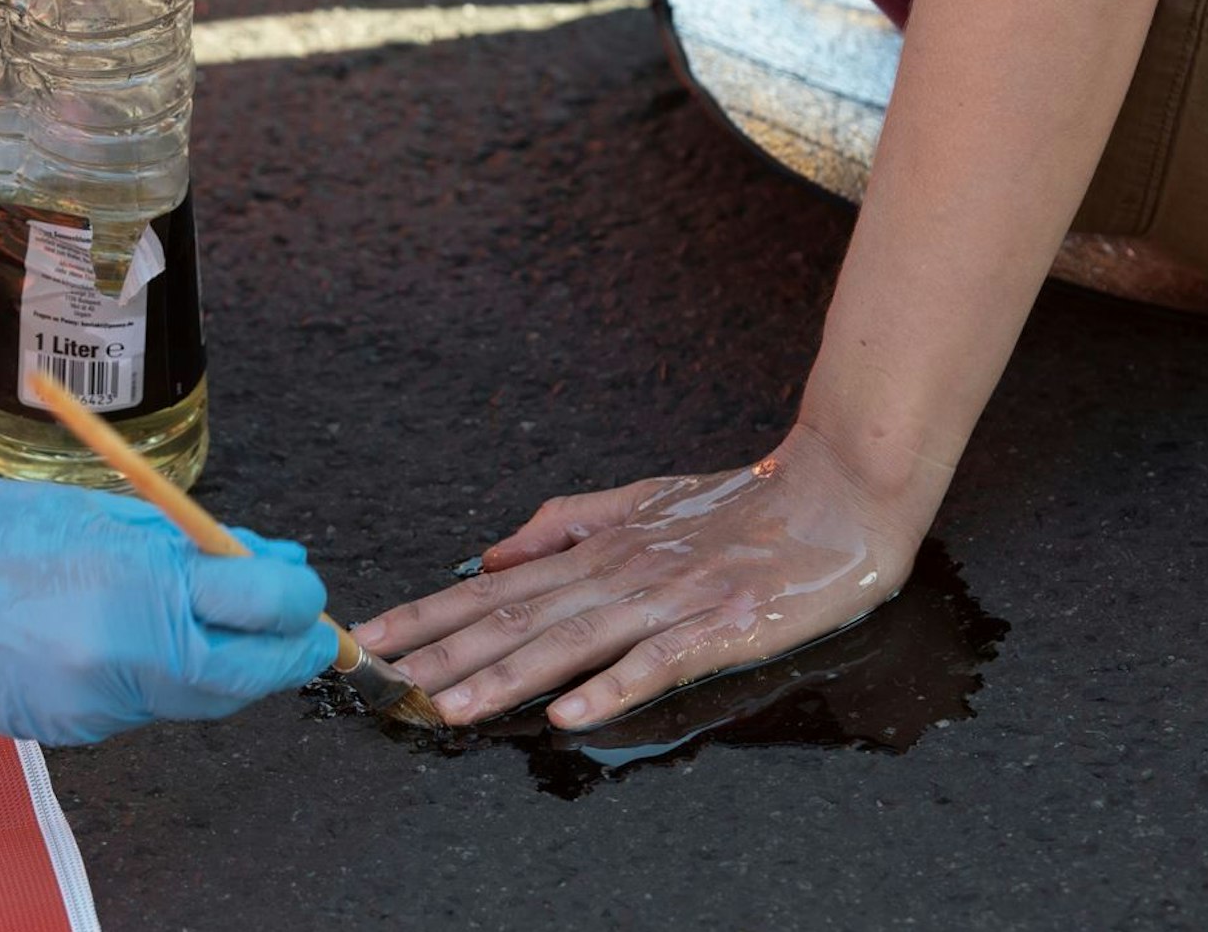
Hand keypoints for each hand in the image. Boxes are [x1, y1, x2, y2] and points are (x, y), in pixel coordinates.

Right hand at [0, 464, 336, 743]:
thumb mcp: (108, 512)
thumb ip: (195, 545)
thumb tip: (271, 563)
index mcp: (140, 586)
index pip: (266, 610)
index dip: (300, 605)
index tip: (305, 591)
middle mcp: (126, 658)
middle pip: (247, 676)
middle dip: (282, 652)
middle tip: (295, 624)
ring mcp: (95, 704)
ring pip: (198, 699)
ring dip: (223, 663)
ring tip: (216, 619)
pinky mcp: (68, 729)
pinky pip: (143, 708)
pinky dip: (160, 678)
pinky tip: (137, 641)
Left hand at [352, 428, 933, 729]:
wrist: (836, 491)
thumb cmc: (740, 503)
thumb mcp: (640, 501)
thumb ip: (563, 524)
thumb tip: (490, 554)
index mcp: (595, 552)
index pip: (493, 590)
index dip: (428, 615)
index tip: (371, 637)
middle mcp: (617, 575)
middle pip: (514, 620)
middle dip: (443, 655)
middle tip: (382, 681)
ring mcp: (666, 601)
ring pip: (570, 643)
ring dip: (506, 678)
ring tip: (450, 706)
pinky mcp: (719, 626)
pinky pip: (657, 661)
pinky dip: (612, 687)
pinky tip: (571, 716)